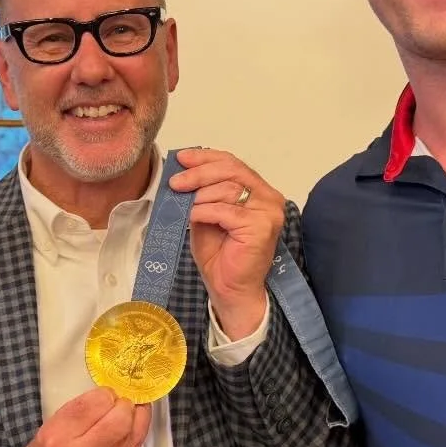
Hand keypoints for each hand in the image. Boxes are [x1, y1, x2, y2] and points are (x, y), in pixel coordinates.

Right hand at [5, 388, 151, 446]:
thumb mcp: (44, 436)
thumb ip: (77, 417)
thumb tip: (111, 399)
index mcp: (56, 439)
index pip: (96, 403)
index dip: (107, 394)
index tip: (108, 396)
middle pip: (122, 421)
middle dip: (127, 406)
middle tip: (124, 405)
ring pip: (133, 442)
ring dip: (136, 425)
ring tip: (132, 419)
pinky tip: (122, 445)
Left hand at [169, 147, 282, 338]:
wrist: (230, 289)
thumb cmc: (220, 255)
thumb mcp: (206, 215)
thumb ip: (202, 193)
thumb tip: (182, 172)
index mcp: (259, 191)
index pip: (233, 163)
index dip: (206, 157)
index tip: (182, 158)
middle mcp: (269, 198)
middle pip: (231, 170)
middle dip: (198, 173)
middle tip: (175, 182)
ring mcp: (268, 212)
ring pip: (227, 189)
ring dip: (199, 195)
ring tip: (184, 205)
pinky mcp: (261, 227)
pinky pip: (225, 211)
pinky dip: (204, 211)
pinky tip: (193, 217)